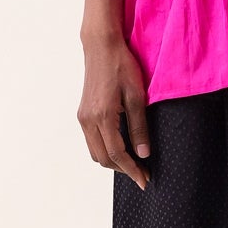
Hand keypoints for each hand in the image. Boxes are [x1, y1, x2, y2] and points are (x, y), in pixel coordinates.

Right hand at [78, 31, 151, 189]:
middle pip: (103, 158)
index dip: (132, 170)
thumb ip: (139, 127)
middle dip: (123, 169)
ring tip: (133, 163)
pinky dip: (105, 150)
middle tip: (142, 173)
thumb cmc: (122, 66)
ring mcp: (83, 117)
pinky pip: (92, 141)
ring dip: (112, 161)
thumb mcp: (137, 96)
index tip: (145, 180)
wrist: (101, 47)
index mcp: (104, 117)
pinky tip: (120, 147)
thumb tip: (143, 153)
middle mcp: (88, 120)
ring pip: (95, 152)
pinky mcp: (83, 113)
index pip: (117, 154)